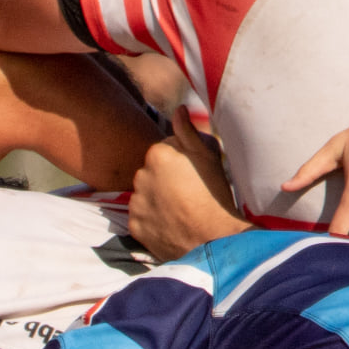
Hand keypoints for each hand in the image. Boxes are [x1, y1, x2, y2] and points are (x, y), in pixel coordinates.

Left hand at [128, 107, 246, 259]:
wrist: (213, 239)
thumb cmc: (215, 195)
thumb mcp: (208, 156)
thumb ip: (188, 131)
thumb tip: (179, 109)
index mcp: (157, 154)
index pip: (164, 151)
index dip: (181, 163)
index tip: (193, 176)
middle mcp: (140, 175)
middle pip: (151, 173)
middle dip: (165, 180)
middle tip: (187, 194)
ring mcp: (135, 202)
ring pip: (144, 194)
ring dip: (156, 199)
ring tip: (180, 210)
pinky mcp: (133, 225)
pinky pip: (141, 217)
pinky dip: (152, 220)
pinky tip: (171, 224)